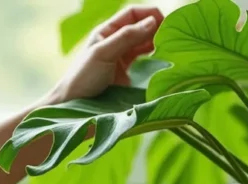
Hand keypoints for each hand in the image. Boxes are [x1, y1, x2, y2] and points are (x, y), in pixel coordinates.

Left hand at [48, 6, 163, 102]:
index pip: (132, 14)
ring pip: (145, 44)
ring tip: (172, 47)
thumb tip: (152, 22)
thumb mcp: (103, 53)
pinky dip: (156, 58)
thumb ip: (126, 37)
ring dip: (158, 43)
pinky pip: (145, 61)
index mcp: (107, 31)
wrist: (74, 106)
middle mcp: (115, 42)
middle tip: (173, 35)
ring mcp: (122, 58)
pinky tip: (164, 60)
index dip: (149, 13)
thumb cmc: (82, 77)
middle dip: (157, 27)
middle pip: (141, 27)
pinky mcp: (127, 74)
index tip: (166, 21)